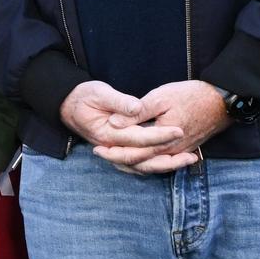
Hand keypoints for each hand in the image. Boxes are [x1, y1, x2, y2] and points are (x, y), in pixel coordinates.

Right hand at [59, 80, 185, 175]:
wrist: (68, 105)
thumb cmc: (84, 96)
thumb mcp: (99, 92)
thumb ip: (119, 101)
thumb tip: (137, 107)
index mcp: (107, 134)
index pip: (139, 138)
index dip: (160, 135)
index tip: (179, 130)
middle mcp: (111, 147)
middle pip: (143, 158)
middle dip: (168, 156)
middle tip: (191, 154)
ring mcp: (113, 152)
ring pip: (142, 166)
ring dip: (165, 165)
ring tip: (188, 160)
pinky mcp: (118, 152)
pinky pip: (139, 165)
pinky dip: (156, 165)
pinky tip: (173, 161)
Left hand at [97, 80, 229, 173]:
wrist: (222, 101)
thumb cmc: (191, 96)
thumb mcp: (161, 98)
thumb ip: (136, 112)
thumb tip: (113, 123)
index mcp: (162, 140)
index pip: (133, 154)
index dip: (113, 153)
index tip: (96, 148)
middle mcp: (171, 152)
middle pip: (140, 163)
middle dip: (118, 160)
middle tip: (99, 153)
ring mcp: (180, 153)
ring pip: (151, 166)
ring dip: (131, 164)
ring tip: (113, 158)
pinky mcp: (185, 150)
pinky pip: (163, 163)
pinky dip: (147, 163)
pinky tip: (136, 160)